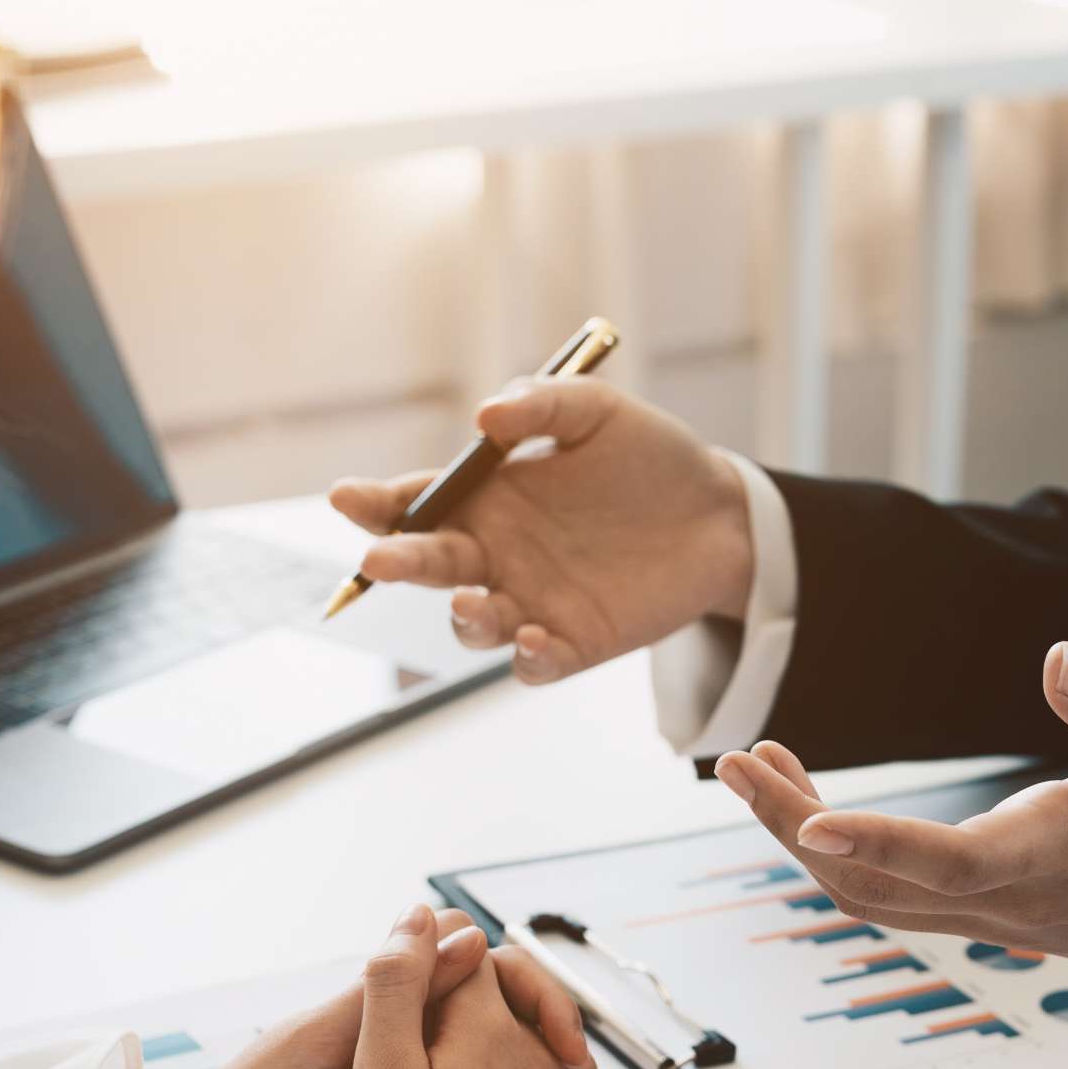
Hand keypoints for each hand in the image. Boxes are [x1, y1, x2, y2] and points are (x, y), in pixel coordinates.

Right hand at [327, 377, 751, 683]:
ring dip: (465, 618)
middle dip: (400, 563)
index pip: (416, 503)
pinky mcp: (574, 643)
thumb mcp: (596, 412)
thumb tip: (485, 417)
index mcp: (487, 498)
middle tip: (383, 557)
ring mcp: (531, 601)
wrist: (719, 512)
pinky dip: (529, 658)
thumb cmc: (647, 455)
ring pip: (474, 624)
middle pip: (430, 566)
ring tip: (472, 602)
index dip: (376, 503)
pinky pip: (536, 663)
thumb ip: (539, 405)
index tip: (347, 496)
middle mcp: (496, 554)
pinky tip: (536, 638)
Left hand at [713, 643, 1067, 997]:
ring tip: (755, 766)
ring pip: (871, 900)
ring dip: (802, 839)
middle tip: (731, 761)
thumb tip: (1056, 656)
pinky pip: (892, 898)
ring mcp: (995, 920)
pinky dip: (837, 853)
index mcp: (1062, 856)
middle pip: (876, 888)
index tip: (809, 820)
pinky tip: (812, 802)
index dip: (879, 845)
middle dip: (793, 828)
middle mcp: (1014, 902)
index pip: (954, 865)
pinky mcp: (989, 916)